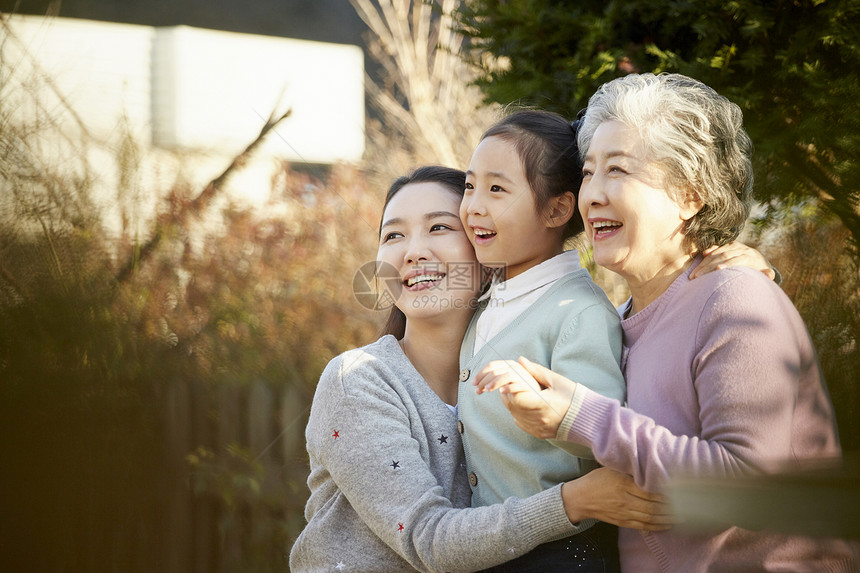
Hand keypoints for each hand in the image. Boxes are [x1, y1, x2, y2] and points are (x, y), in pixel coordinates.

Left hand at [473, 357, 575, 438]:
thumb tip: (520, 361)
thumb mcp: (557, 381)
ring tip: (513, 395)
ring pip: (515, 416)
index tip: (504, 385)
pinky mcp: (540, 434)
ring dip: (511, 405)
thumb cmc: (575, 397)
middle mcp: (538, 419)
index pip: (516, 398)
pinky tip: (524, 407)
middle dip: (507, 396)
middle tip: (504, 387)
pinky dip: (519, 415)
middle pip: (513, 407)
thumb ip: (536, 371)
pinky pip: (522, 425)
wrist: (591, 420)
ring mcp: (539, 429)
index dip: (508, 390)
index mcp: (542, 404)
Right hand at [561, 467, 675, 530]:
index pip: (648, 491)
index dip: (665, 494)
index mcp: (623, 484)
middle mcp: (625, 500)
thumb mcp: (612, 469)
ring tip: (682, 518)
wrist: (580, 498)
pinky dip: (657, 526)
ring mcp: (624, 512)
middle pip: (652, 506)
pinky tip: (667, 525)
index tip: (679, 492)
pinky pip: (643, 525)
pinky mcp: (623, 521)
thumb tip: (649, 468)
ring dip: (667, 519)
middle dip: (671, 508)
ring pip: (650, 517)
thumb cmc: (597, 480)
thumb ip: (630, 470)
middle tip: (687, 507)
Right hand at [690, 241, 774, 280]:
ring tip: (695, 274)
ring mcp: (733, 246)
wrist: (759, 259)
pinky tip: (700, 257)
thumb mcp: (767, 273)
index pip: (737, 259)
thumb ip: (768, 274)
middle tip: (698, 276)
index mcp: (750, 255)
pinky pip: (716, 248)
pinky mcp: (727, 245)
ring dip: (704, 263)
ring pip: (717, 253)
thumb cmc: (761, 270)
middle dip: (710, 266)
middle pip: (724, 256)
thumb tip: (769, 275)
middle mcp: (742, 248)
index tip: (717, 270)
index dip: (728, 264)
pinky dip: (708, 252)